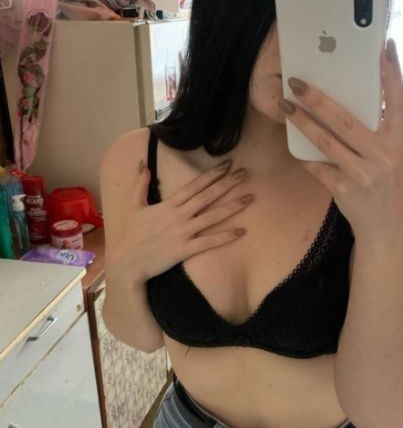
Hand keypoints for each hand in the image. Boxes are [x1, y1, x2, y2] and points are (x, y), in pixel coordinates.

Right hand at [105, 161, 252, 289]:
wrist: (128, 262)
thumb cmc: (131, 235)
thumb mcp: (134, 206)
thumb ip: (140, 184)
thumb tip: (142, 164)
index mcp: (168, 205)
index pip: (193, 186)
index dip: (211, 175)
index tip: (226, 165)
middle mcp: (178, 216)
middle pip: (207, 197)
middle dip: (226, 184)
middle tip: (244, 173)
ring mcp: (183, 233)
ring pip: (212, 217)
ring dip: (232, 207)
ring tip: (249, 198)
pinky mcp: (185, 250)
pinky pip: (209, 242)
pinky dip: (225, 237)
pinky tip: (241, 231)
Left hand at [277, 38, 402, 239]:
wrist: (389, 231)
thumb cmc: (393, 189)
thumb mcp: (397, 159)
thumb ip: (381, 135)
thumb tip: (358, 105)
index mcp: (400, 144)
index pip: (399, 102)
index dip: (392, 74)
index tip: (384, 48)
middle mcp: (383, 157)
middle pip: (346, 120)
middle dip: (319, 98)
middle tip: (297, 81)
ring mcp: (362, 175)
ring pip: (326, 142)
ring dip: (302, 122)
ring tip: (285, 106)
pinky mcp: (343, 190)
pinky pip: (317, 166)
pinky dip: (305, 154)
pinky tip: (294, 143)